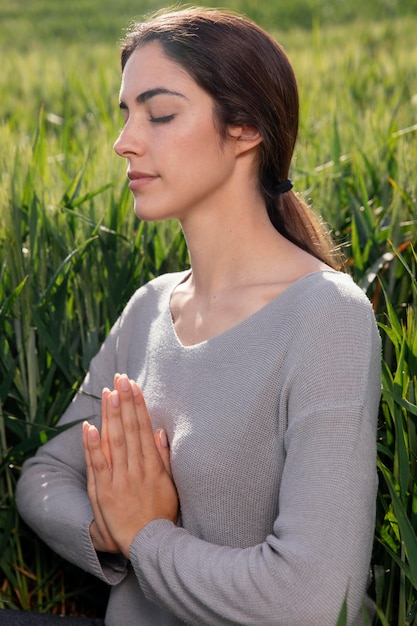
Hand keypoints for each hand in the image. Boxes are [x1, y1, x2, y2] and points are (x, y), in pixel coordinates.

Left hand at [83, 374, 178, 557]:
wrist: (150, 545)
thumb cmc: (161, 514)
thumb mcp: (170, 484)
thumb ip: (164, 457)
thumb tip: (159, 431)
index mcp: (153, 465)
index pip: (143, 428)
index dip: (138, 405)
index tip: (134, 385)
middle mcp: (136, 469)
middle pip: (129, 429)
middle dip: (125, 402)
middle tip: (121, 378)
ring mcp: (119, 480)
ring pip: (115, 441)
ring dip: (112, 415)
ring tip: (109, 392)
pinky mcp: (104, 492)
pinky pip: (98, 465)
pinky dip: (93, 446)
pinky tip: (90, 427)